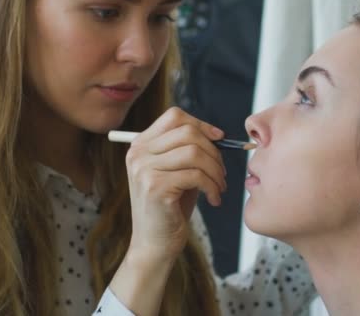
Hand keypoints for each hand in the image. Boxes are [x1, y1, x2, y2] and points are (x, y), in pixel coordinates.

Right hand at [124, 107, 226, 260]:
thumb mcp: (177, 171)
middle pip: (187, 132)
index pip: (174, 116)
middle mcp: (138, 154)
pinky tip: (214, 199)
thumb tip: (216, 134)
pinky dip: (212, 186)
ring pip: (194, 153)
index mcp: (140, 144)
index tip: (219, 139)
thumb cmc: (171, 207)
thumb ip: (188, 149)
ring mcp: (144, 169)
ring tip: (219, 187)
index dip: (201, 124)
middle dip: (214, 151)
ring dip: (215, 171)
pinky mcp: (155, 187)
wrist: (155, 243)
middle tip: (222, 172)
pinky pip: (196, 175)